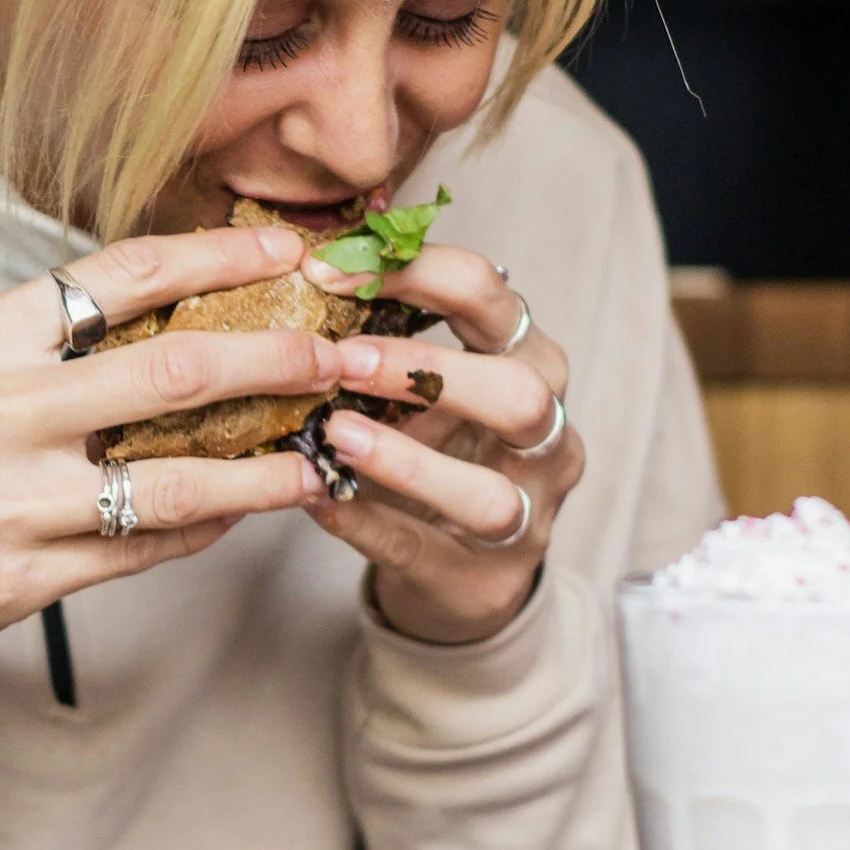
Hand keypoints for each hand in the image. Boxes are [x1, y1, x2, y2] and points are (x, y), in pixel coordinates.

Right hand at [0, 221, 333, 695]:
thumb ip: (34, 344)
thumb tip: (151, 316)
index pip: (122, 273)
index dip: (220, 254)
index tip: (288, 246)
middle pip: (177, 368)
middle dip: (280, 356)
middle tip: (344, 353)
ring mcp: (9, 500)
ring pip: (179, 478)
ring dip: (266, 466)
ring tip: (320, 456)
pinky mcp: (16, 581)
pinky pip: (141, 549)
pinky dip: (204, 529)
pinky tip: (241, 513)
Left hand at [301, 244, 582, 646]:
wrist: (460, 572)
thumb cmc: (435, 450)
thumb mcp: (421, 386)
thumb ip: (382, 334)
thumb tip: (304, 268)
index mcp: (529, 362)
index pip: (492, 296)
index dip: (415, 273)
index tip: (330, 272)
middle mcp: (546, 436)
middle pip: (521, 394)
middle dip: (430, 371)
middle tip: (343, 361)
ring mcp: (527, 516)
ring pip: (487, 493)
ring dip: (405, 460)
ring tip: (333, 434)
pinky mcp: (484, 581)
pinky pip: (423, 551)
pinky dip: (366, 523)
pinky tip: (316, 498)